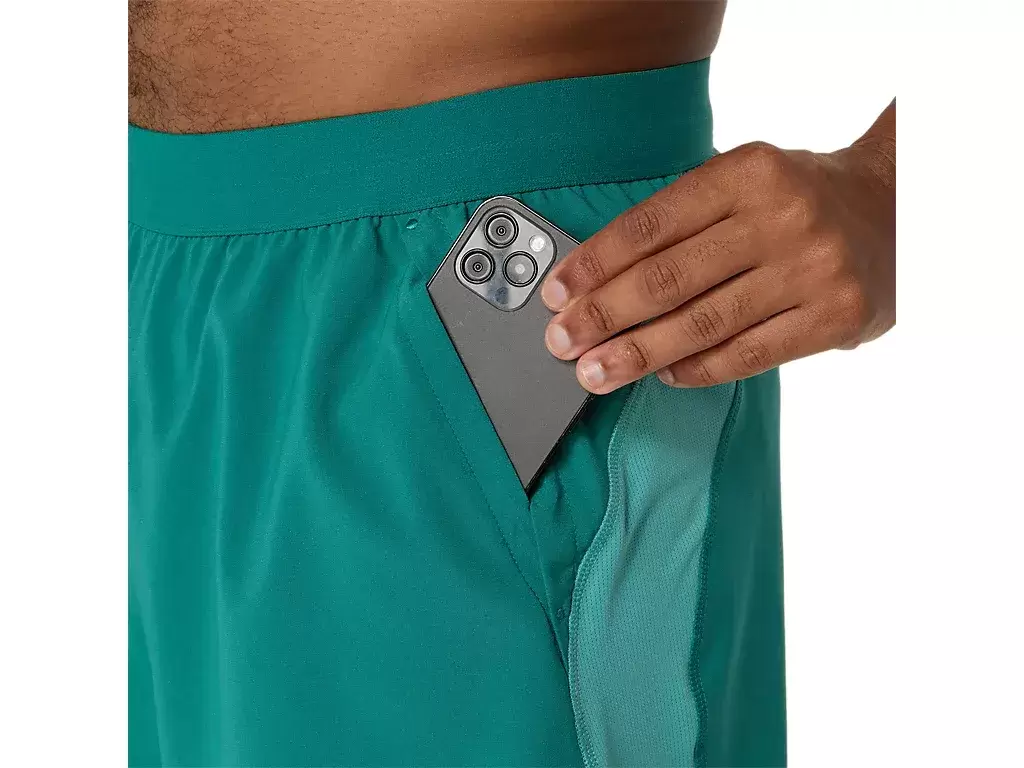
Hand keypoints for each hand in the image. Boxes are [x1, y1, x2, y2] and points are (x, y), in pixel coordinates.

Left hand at [540, 105, 895, 391]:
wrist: (897, 210)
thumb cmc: (797, 198)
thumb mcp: (744, 180)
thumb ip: (684, 220)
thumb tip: (598, 280)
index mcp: (748, 172)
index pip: (651, 225)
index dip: (595, 263)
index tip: (557, 292)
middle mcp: (782, 218)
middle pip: (669, 279)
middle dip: (603, 315)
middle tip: (561, 342)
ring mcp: (812, 270)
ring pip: (704, 323)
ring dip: (638, 354)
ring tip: (595, 372)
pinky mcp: (835, 317)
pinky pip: (748, 355)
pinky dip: (697, 369)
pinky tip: (662, 374)